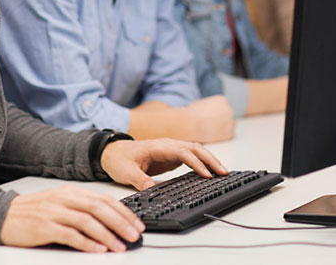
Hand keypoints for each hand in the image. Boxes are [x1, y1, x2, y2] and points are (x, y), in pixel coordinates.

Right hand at [0, 185, 143, 251]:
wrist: (1, 216)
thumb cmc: (32, 213)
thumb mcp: (58, 204)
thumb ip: (80, 209)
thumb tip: (109, 222)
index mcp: (70, 193)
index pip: (103, 199)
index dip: (123, 211)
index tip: (136, 223)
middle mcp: (64, 199)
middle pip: (99, 209)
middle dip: (120, 222)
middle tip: (134, 235)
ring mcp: (53, 212)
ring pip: (87, 222)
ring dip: (107, 235)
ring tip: (120, 246)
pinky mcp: (44, 227)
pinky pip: (70, 235)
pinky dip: (86, 243)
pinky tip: (98, 249)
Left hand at [101, 138, 229, 190]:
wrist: (111, 151)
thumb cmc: (119, 159)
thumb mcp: (126, 172)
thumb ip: (139, 180)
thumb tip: (151, 190)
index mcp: (159, 147)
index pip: (183, 152)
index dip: (196, 163)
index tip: (206, 175)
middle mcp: (168, 145)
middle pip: (195, 148)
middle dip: (211, 159)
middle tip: (224, 172)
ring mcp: (171, 149)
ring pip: (196, 150)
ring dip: (210, 159)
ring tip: (222, 172)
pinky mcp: (171, 156)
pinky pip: (191, 156)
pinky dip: (203, 162)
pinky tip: (210, 171)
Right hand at [184, 95, 234, 142]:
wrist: (189, 124)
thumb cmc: (191, 113)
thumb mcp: (201, 102)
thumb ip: (209, 104)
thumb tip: (209, 108)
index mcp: (222, 100)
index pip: (224, 106)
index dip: (217, 112)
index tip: (211, 117)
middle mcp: (229, 109)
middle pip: (228, 115)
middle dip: (221, 119)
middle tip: (211, 125)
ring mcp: (230, 121)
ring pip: (230, 125)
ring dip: (224, 128)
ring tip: (212, 131)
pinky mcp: (229, 133)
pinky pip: (229, 135)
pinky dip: (223, 136)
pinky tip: (213, 135)